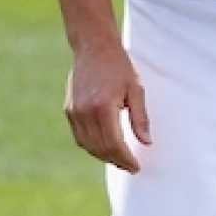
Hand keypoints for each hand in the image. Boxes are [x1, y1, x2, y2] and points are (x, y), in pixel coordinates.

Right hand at [64, 40, 150, 172]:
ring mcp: (74, 112)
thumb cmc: (119, 66)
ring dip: (103, 156)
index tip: (136, 167)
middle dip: (116, 161)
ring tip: (119, 159)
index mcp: (103, 107)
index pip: (114, 144)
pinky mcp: (69, 110)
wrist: (93, 47)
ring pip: (88, 146)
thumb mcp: (136, 89)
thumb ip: (140, 118)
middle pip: (100, 148)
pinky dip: (92, 146)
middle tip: (130, 166)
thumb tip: (147, 142)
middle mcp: (85, 113)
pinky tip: (104, 146)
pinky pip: (80, 137)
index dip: (126, 159)